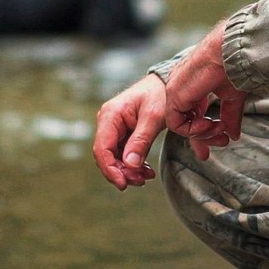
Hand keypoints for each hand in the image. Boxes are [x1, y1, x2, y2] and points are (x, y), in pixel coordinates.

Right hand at [93, 74, 167, 189]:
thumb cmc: (160, 94)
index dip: (110, 169)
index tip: (123, 184)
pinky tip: (146, 171)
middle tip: (141, 181)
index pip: (102, 148)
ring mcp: (114, 128)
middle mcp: (108, 122)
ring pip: (114, 158)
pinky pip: (123, 154)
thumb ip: (141, 141)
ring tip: (146, 177)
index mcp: (110, 115)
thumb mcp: (153, 117)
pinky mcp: (122, 134)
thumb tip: (130, 165)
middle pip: (106, 156)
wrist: (166, 84)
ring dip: (129, 171)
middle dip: (122, 172)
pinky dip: (133, 165)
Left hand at [164, 23, 248, 160]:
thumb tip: (233, 135)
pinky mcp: (173, 95)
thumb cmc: (232, 66)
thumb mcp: (231, 97)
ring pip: (180, 126)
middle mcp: (179, 89)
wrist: (231, 53)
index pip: (192, 116)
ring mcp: (174, 91)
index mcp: (191, 87)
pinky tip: (209, 123)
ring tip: (218, 127)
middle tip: (222, 141)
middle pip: (185, 123)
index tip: (224, 137)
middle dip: (205, 137)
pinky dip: (193, 130)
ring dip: (202, 133)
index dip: (207, 131)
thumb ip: (229, 116)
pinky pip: (176, 124)